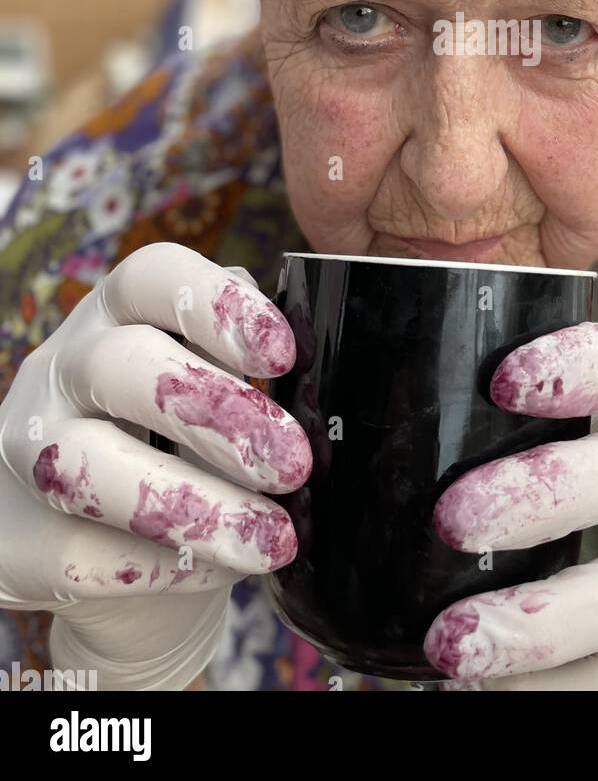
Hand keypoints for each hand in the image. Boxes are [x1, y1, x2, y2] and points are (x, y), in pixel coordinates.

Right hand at [0, 243, 310, 689]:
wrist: (117, 559)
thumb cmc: (189, 449)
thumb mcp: (220, 391)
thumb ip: (259, 366)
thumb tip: (322, 369)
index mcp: (119, 314)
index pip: (151, 274)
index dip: (218, 306)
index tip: (285, 354)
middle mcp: (64, 369)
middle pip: (123, 364)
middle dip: (217, 414)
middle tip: (293, 464)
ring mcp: (28, 453)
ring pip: (87, 466)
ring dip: (193, 505)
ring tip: (272, 539)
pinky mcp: (21, 541)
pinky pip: (81, 554)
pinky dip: (161, 566)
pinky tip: (222, 570)